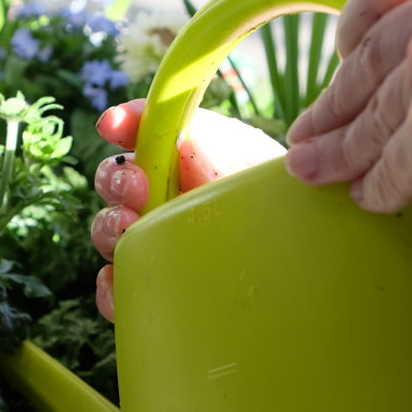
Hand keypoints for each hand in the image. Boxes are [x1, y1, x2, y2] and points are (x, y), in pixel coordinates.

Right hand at [91, 99, 283, 319]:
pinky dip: (110, 285)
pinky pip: (119, 288)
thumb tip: (152, 123)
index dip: (121, 125)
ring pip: (109, 233)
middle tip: (138, 185)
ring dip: (109, 227)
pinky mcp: (156, 286)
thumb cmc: (278, 204)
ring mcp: (156, 242)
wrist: (302, 259)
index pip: (139, 135)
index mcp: (182, 159)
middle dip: (115, 179)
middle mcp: (163, 198)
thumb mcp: (249, 158)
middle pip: (114, 183)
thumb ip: (204, 135)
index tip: (114, 125)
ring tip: (129, 229)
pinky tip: (120, 278)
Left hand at [285, 0, 411, 211]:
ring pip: (372, 114)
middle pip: (370, 59)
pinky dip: (378, 183)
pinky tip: (365, 196)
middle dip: (335, 103)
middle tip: (306, 132)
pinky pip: (396, 163)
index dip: (354, 31)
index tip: (343, 57)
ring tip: (311, 169)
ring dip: (336, 149)